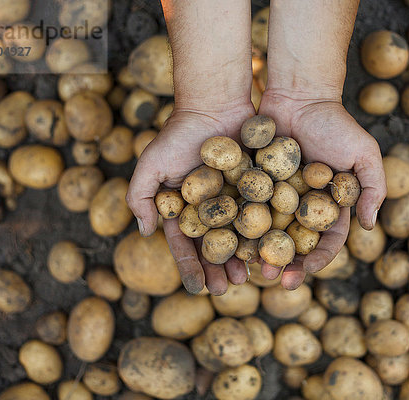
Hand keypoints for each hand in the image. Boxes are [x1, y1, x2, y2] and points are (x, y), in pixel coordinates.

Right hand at [126, 104, 254, 294]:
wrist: (214, 105)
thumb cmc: (178, 134)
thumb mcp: (150, 164)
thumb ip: (140, 198)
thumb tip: (145, 234)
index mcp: (184, 208)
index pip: (186, 244)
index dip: (190, 267)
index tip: (198, 289)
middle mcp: (209, 209)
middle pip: (214, 246)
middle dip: (218, 269)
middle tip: (225, 289)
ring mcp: (234, 200)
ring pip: (239, 237)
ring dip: (241, 259)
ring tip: (247, 278)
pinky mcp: (257, 188)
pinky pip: (261, 216)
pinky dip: (263, 235)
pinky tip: (267, 251)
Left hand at [257, 89, 386, 288]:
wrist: (299, 95)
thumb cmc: (336, 123)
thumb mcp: (364, 153)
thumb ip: (373, 188)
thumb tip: (369, 226)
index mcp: (329, 207)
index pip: (325, 242)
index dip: (316, 261)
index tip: (302, 272)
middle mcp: (302, 207)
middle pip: (293, 244)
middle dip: (285, 264)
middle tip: (273, 278)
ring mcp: (276, 197)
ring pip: (267, 233)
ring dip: (260, 252)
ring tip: (249, 267)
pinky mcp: (253, 184)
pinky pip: (247, 209)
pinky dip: (240, 225)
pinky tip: (231, 240)